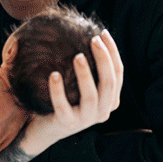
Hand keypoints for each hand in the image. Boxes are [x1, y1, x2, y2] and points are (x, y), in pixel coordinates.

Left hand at [18, 30, 123, 155]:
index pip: (118, 73)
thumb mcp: (81, 85)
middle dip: (104, 59)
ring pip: (91, 96)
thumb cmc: (65, 100)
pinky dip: (58, 90)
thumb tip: (91, 33)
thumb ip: (90, 67)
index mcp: (110, 100)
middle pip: (109, 83)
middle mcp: (102, 111)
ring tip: (77, 56)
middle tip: (93, 40)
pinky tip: (54, 75)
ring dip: (85, 74)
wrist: (43, 128)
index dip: (113, 52)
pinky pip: (63, 106)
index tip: (102, 33)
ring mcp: (85, 120)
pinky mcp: (66, 124)